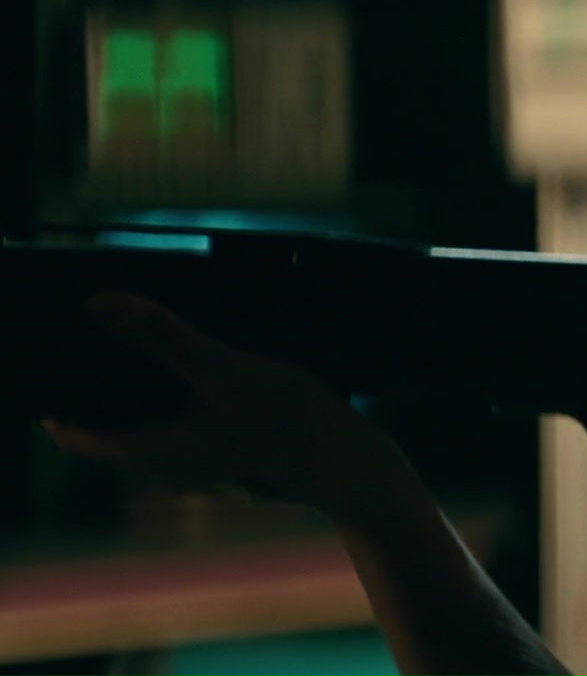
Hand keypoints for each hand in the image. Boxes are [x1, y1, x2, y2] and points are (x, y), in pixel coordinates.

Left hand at [43, 293, 402, 512]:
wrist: (352, 465)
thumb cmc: (286, 422)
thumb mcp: (221, 368)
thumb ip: (161, 336)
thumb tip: (99, 303)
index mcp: (153, 452)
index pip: (76, 433)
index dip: (56, 399)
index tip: (52, 358)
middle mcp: (170, 465)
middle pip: (115, 423)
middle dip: (103, 380)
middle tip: (100, 330)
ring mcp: (203, 462)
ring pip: (153, 420)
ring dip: (146, 383)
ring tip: (149, 336)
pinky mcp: (232, 452)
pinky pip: (186, 420)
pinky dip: (180, 393)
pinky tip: (201, 363)